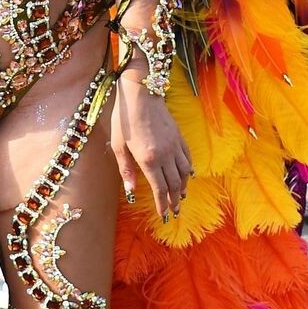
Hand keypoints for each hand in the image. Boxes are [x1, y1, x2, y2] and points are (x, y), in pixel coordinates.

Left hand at [110, 76, 193, 221]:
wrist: (141, 93)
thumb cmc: (125, 118)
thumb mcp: (118, 145)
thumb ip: (125, 170)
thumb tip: (131, 192)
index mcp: (148, 160)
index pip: (159, 189)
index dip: (162, 204)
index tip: (164, 215)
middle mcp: (165, 155)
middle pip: (174, 185)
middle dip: (174, 201)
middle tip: (174, 212)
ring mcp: (175, 146)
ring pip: (184, 173)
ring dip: (183, 188)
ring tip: (181, 197)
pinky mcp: (179, 137)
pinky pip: (188, 158)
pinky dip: (189, 170)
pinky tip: (188, 176)